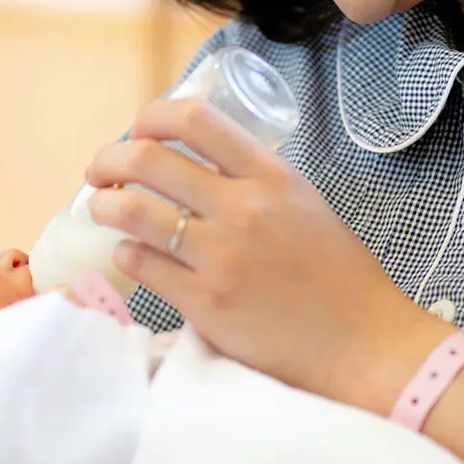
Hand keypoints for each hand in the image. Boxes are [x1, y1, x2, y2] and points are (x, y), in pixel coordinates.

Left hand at [84, 99, 442, 406]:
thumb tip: (198, 168)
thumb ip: (257, 184)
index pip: (196, 121)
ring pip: (133, 211)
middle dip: (110, 160)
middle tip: (100, 172)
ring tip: (102, 211)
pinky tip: (131, 255)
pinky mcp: (206, 303)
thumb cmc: (339, 280)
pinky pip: (142, 264)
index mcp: (273, 178)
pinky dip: (125, 254)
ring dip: (105, 206)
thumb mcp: (306, 207)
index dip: (152, 117)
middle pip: (149, 159)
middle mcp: (245, 209)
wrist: (363, 346)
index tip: (138, 130)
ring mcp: (222, 256)